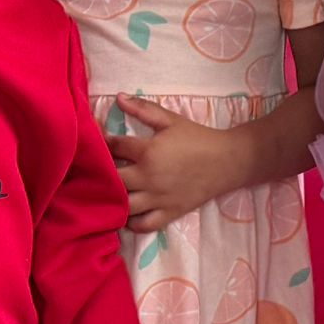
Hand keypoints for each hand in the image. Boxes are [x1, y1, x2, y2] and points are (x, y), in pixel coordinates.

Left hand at [107, 95, 247, 232]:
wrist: (228, 160)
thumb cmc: (198, 138)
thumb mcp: (171, 120)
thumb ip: (143, 109)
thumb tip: (118, 98)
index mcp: (148, 151)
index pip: (113, 147)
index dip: (100, 141)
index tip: (95, 140)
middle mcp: (149, 177)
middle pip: (112, 180)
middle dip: (102, 174)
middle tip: (99, 170)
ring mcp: (158, 198)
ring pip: (124, 206)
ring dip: (113, 200)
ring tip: (108, 194)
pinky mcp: (169, 213)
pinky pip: (143, 225)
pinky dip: (131, 222)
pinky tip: (127, 213)